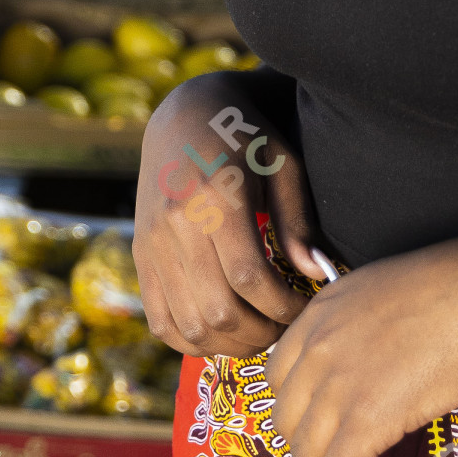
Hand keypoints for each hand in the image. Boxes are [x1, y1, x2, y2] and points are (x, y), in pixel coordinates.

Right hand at [134, 78, 323, 357]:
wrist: (184, 112)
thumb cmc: (246, 135)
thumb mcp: (282, 163)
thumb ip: (297, 221)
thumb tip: (315, 273)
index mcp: (215, 197)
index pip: (250, 279)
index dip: (283, 308)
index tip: (306, 309)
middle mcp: (176, 224)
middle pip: (218, 311)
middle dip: (261, 333)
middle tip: (286, 328)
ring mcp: (152, 243)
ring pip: (189, 325)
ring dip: (230, 344)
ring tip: (259, 332)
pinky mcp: (141, 255)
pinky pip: (160, 321)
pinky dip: (192, 341)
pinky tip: (222, 333)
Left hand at [262, 230, 457, 456]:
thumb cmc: (455, 289)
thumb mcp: (382, 292)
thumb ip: (355, 327)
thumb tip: (363, 366)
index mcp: (319, 313)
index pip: (278, 375)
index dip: (293, 409)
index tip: (312, 427)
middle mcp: (316, 349)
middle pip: (286, 418)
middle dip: (304, 448)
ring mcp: (337, 386)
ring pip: (307, 452)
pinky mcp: (366, 421)